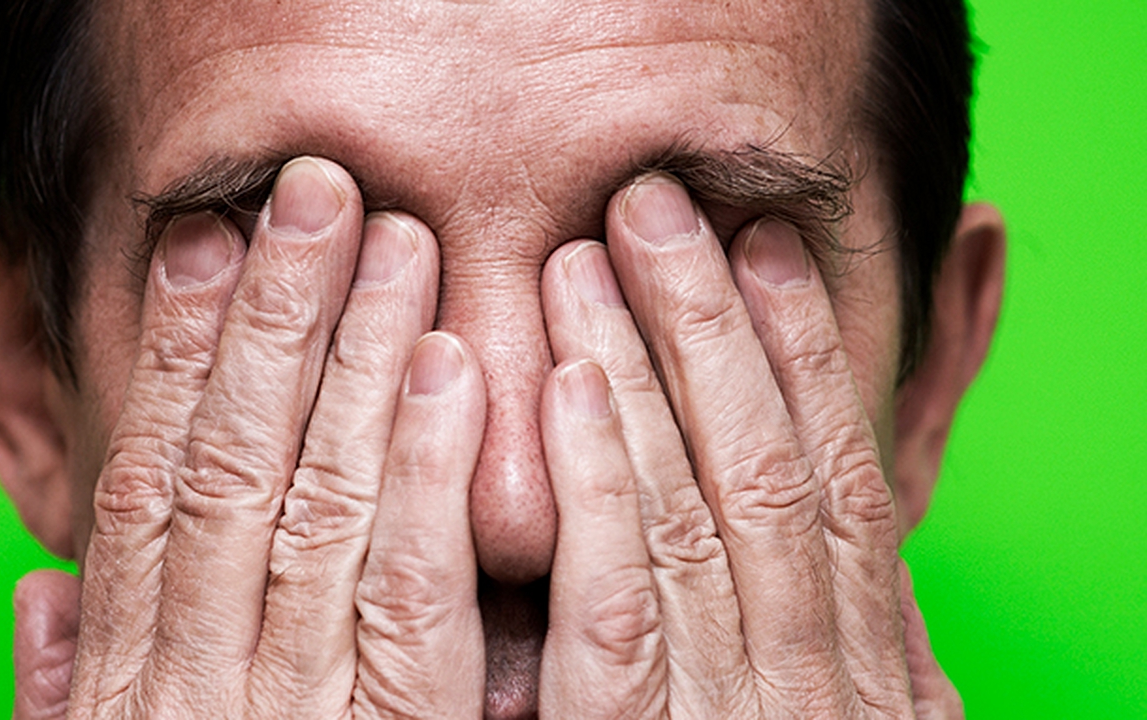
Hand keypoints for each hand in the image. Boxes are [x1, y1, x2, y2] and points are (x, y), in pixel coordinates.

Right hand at [11, 157, 485, 717]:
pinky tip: (450, 369)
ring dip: (359, 357)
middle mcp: (205, 680)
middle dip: (275, 315)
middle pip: (237, 463)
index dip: (173, 351)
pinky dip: (429, 472)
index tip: (203, 242)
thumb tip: (42, 590)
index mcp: (133, 680)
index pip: (147, 483)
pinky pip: (417, 591)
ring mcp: (303, 709)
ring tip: (395, 243)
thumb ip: (75, 691)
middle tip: (316, 193)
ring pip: (326, 500)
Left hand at [537, 174, 961, 717]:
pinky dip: (599, 486)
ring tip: (590, 260)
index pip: (844, 482)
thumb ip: (870, 643)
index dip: (809, 351)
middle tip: (655, 207)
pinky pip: (614, 604)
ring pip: (685, 513)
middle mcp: (809, 683)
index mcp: (869, 676)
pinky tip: (570, 386)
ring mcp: (720, 712)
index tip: (769, 244)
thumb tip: (878, 541)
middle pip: (764, 468)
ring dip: (641, 372)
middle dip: (711, 325)